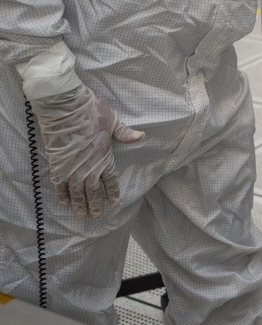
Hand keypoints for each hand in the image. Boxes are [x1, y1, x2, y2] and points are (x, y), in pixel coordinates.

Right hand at [31, 85, 144, 218]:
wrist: (65, 108)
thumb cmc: (92, 112)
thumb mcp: (113, 121)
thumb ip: (125, 133)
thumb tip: (142, 136)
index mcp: (105, 156)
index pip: (111, 180)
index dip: (113, 192)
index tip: (114, 202)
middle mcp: (89, 166)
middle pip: (93, 191)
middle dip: (95, 205)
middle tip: (96, 216)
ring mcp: (72, 168)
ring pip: (77, 192)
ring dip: (80, 204)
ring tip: (82, 215)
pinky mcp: (57, 166)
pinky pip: (59, 185)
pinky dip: (62, 195)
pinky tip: (65, 203)